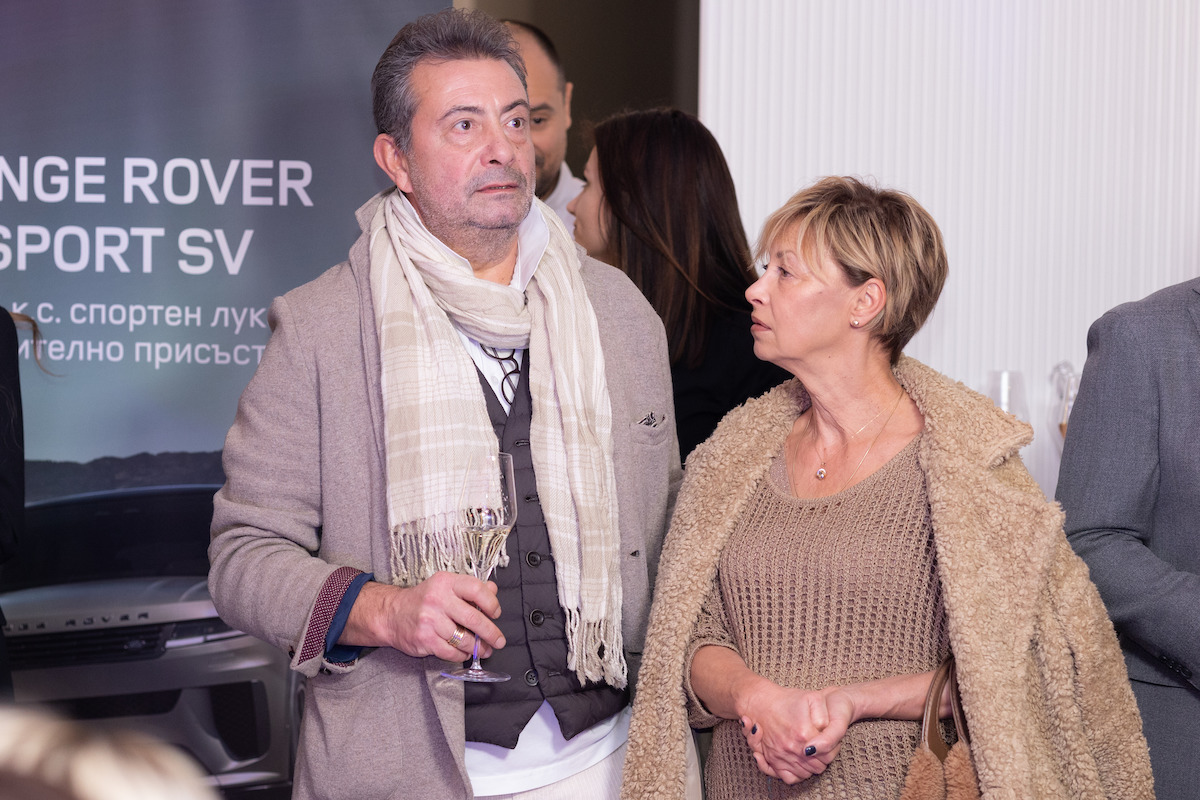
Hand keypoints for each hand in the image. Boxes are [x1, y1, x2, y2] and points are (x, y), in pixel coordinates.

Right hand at [347, 573, 503, 660]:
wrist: (391, 614)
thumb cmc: (424, 599)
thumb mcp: (445, 586)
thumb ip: (470, 588)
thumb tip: (493, 589)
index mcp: (446, 582)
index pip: (477, 589)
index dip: (491, 603)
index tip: (496, 613)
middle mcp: (438, 599)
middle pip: (474, 618)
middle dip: (491, 633)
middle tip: (499, 640)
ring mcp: (430, 620)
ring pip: (464, 639)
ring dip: (478, 648)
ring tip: (484, 650)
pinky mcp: (425, 639)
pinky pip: (451, 652)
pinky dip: (461, 655)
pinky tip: (465, 653)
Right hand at [739, 683, 853, 783]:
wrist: (763, 702)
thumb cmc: (787, 700)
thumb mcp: (812, 699)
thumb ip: (824, 716)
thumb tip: (826, 731)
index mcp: (803, 734)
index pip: (828, 754)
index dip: (833, 749)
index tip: (832, 742)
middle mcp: (792, 748)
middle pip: (818, 767)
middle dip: (823, 759)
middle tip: (823, 748)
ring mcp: (781, 756)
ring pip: (805, 773)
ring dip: (811, 767)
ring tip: (813, 754)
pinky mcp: (773, 760)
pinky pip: (789, 778)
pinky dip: (797, 775)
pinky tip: (801, 764)